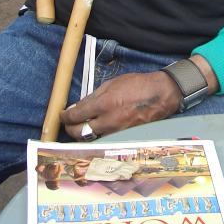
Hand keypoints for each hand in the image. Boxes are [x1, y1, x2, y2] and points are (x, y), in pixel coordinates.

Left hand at [60, 71, 182, 139]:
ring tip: (81, 127)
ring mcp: (116, 132)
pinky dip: (96, 136)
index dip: (65, 117)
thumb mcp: (112, 84)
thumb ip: (93, 96)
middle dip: (70, 129)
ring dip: (82, 134)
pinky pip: (104, 139)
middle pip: (79, 133)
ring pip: (90, 139)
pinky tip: (96, 130)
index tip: (62, 115)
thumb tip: (78, 106)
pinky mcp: (123, 137)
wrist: (160, 96)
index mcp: (103, 104)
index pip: (75, 116)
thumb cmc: (137, 85)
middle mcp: (108, 121)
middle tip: (69, 123)